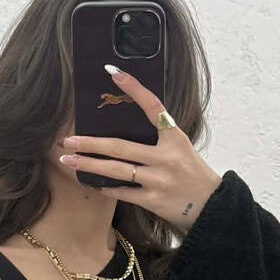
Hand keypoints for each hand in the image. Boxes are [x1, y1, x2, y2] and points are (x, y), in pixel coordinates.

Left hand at [58, 66, 222, 234]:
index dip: (133, 88)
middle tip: (67, 139)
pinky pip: (123, 192)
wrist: (212, 207)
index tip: (113, 72)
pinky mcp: (154, 200)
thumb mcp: (181, 148)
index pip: (153, 106)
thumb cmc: (193, 174)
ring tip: (68, 160)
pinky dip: (106, 187)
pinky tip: (92, 182)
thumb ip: (159, 137)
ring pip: (117, 170)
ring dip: (89, 165)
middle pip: (121, 146)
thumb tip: (123, 128)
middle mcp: (166, 157)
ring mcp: (159, 179)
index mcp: (174, 137)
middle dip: (90, 143)